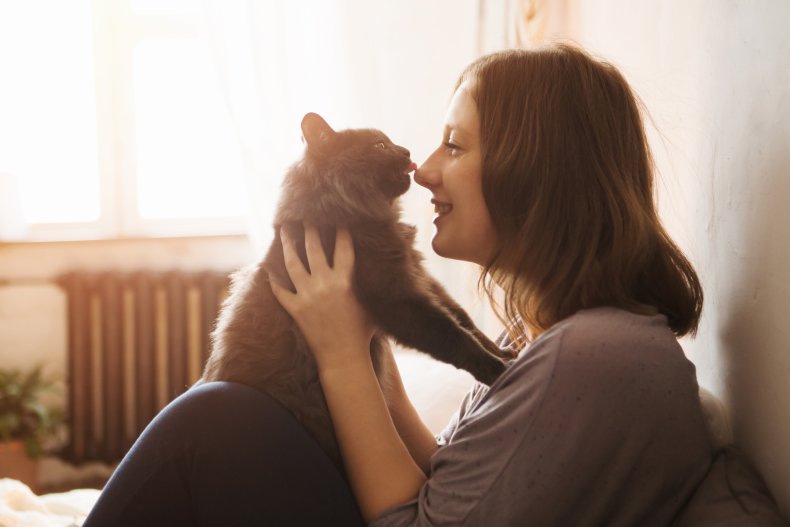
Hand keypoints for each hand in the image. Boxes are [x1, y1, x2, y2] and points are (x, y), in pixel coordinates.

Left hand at [269, 222, 375, 371]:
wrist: (344, 358)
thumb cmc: (362, 333)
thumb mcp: (371, 305)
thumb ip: (369, 286)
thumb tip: (383, 271)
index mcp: (345, 281)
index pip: (343, 248)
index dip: (341, 232)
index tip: (338, 218)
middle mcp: (324, 284)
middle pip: (314, 249)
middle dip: (310, 230)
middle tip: (305, 217)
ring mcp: (307, 296)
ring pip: (293, 264)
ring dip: (288, 246)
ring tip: (284, 232)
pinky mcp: (296, 310)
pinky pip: (280, 291)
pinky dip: (273, 281)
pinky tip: (268, 270)